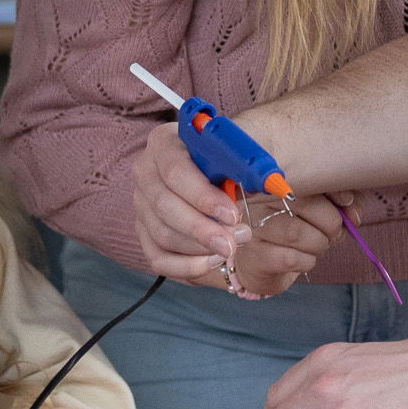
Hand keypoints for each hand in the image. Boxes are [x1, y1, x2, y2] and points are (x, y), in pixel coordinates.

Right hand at [133, 123, 250, 279]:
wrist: (226, 173)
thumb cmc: (235, 159)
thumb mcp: (244, 150)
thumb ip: (249, 161)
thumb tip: (265, 182)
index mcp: (165, 142)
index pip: (175, 171)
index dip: (204, 197)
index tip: (232, 215)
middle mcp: (146, 172)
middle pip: (165, 206)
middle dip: (204, 229)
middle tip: (236, 240)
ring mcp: (142, 204)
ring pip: (163, 234)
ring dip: (201, 247)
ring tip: (234, 245)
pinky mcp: (145, 232)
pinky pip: (158, 258)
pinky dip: (187, 266)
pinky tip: (214, 261)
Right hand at [228, 191, 347, 296]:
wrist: (266, 265)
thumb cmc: (297, 231)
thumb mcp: (323, 212)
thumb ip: (342, 204)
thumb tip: (352, 213)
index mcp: (277, 183)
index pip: (307, 178)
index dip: (334, 191)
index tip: (346, 203)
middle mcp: (259, 201)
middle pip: (305, 205)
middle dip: (330, 223)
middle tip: (333, 233)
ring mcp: (253, 227)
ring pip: (296, 233)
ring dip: (319, 243)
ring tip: (318, 244)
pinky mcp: (255, 255)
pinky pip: (290, 258)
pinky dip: (307, 261)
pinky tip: (304, 259)